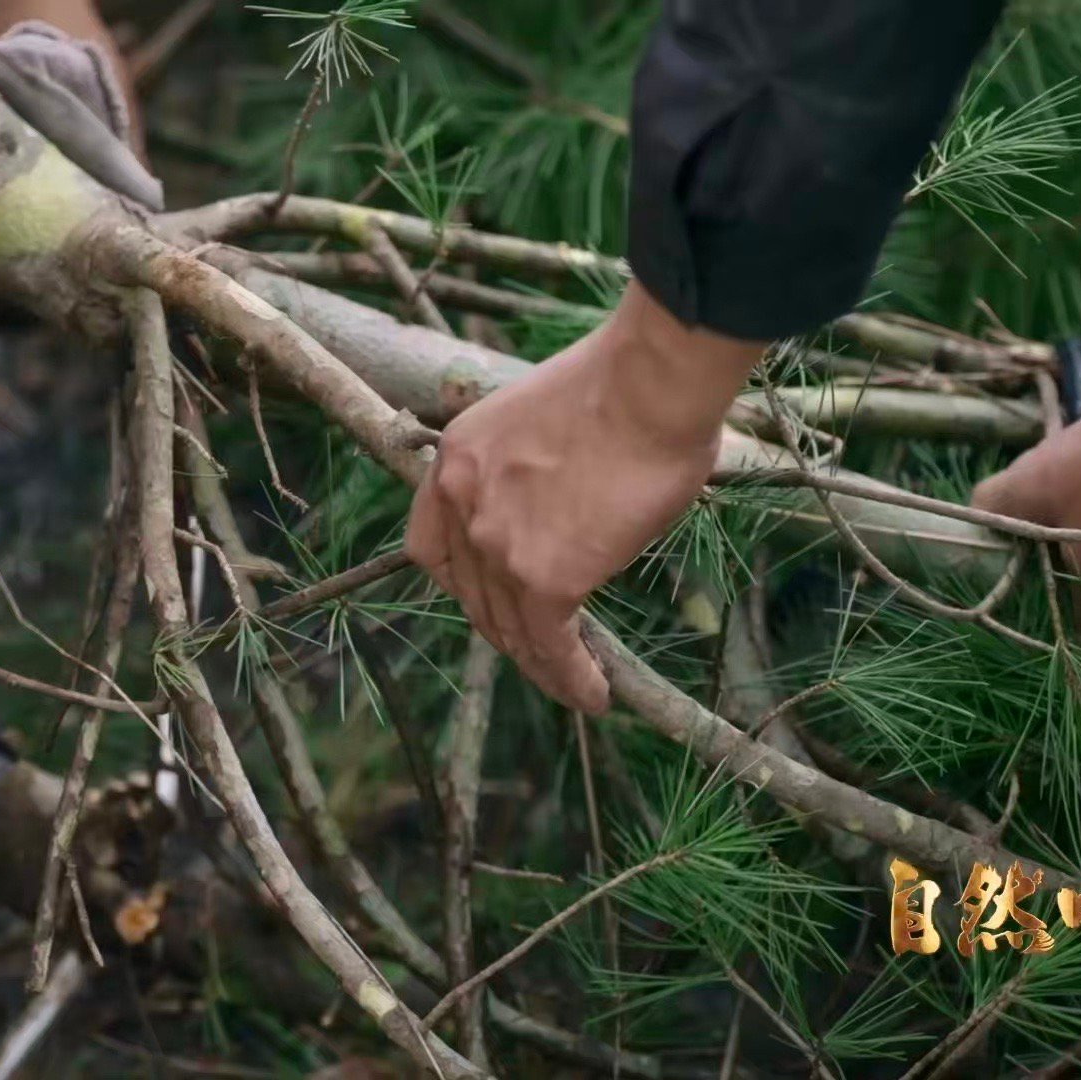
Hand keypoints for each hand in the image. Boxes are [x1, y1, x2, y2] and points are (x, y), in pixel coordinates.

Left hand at [404, 283, 763, 712]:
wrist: (650, 382)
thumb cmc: (623, 387)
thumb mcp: (540, 424)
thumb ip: (530, 474)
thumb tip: (566, 504)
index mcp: (456, 460)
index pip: (430, 547)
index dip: (459, 583)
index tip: (491, 599)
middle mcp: (461, 504)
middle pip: (471, 594)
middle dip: (506, 626)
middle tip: (543, 648)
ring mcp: (497, 545)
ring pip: (509, 627)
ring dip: (541, 663)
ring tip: (573, 686)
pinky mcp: (545, 577)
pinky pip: (551, 646)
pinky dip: (571, 678)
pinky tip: (593, 695)